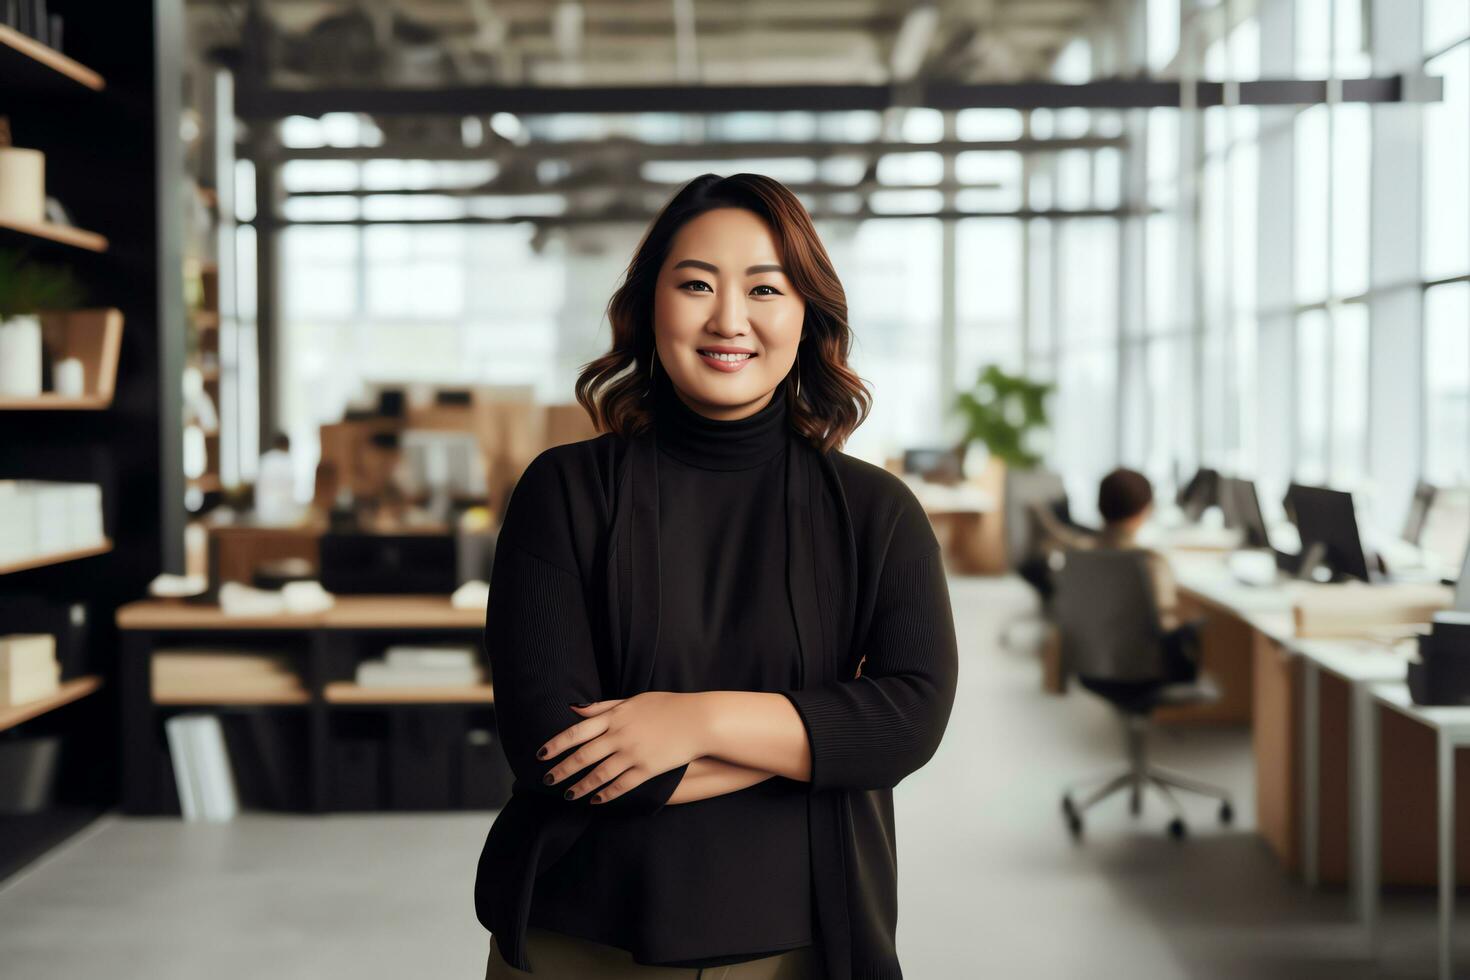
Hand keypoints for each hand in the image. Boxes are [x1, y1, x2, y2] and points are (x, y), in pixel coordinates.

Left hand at [537, 692, 708, 804]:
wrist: (699, 720)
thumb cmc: (668, 706)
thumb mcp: (634, 700)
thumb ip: (603, 706)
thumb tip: (574, 708)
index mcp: (615, 716)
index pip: (577, 731)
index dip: (556, 744)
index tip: (541, 754)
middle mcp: (620, 736)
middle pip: (583, 756)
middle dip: (562, 769)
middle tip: (546, 779)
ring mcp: (633, 754)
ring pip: (598, 774)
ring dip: (580, 786)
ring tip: (568, 795)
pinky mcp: (647, 770)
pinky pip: (621, 785)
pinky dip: (606, 795)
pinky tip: (596, 800)